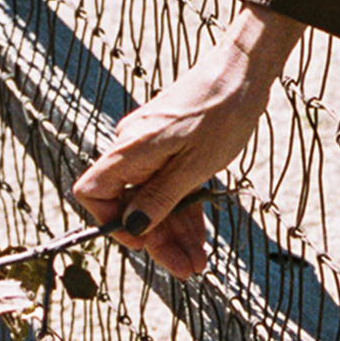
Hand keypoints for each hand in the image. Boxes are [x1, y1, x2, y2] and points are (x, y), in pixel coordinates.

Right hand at [71, 5, 304, 278]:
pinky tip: (200, 241)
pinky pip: (170, 186)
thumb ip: (161, 197)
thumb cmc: (223, 111)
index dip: (111, 223)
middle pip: (129, 205)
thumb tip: (132, 229)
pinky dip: (183, 212)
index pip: (93, 192)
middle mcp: (134, 149)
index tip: (143, 241)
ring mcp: (153, 148)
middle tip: (187, 270)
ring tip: (198, 264)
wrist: (246, 70)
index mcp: (131, 149)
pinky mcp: (171, 147)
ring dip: (173, 234)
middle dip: (155, 240)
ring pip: (153, 200)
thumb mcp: (195, 164)